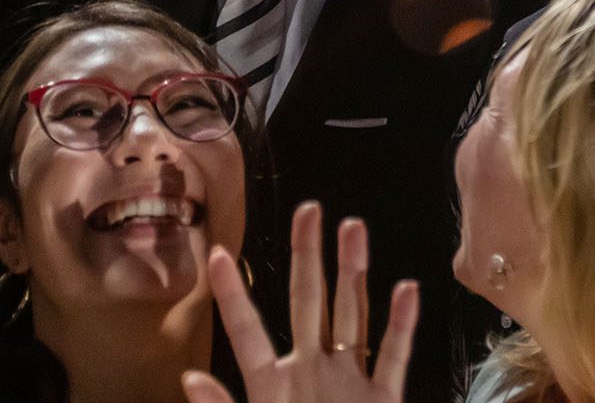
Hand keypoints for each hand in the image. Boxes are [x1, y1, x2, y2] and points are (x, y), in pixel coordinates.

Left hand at [182, 203, 416, 402]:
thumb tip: (188, 379)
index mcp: (272, 387)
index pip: (247, 332)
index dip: (233, 296)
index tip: (220, 254)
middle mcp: (310, 375)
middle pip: (308, 304)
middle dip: (308, 257)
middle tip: (308, 210)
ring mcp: (347, 385)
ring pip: (352, 318)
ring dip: (354, 274)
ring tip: (354, 228)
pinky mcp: (381, 402)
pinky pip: (392, 359)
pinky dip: (400, 327)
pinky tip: (405, 289)